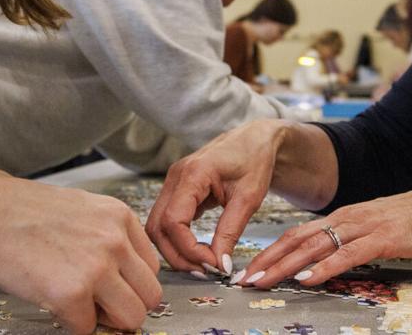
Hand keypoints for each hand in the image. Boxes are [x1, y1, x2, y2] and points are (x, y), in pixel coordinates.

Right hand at [0, 180, 161, 332]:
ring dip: (105, 320)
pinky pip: (87, 328)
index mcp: (120, 218)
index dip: (129, 283)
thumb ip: (109, 238)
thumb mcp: (83, 209)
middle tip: (97, 305)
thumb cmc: (24, 212)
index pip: (151, 267)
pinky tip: (51, 301)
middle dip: (125, 306)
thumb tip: (122, 278)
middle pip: (150, 296)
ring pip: (131, 318)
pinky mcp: (72, 294)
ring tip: (77, 306)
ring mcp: (97, 268)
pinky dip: (70, 323)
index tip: (109, 287)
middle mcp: (116, 241)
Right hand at [145, 120, 287, 277]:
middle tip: (205, 271)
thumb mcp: (248, 198)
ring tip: (202, 265)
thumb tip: (219, 264)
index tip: (213, 264)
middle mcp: (175, 177)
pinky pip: (166, 221)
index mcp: (192, 173)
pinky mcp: (177, 190)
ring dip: (174, 250)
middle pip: (157, 227)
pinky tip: (198, 252)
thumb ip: (230, 231)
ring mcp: (172, 183)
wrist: (255, 140)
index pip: (173, 221)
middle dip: (177, 255)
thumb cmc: (254, 160)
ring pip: (157, 226)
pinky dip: (177, 240)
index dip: (189, 249)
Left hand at [233, 185, 411, 287]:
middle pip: (297, 240)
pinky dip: (324, 268)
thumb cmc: (410, 221)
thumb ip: (347, 242)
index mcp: (341, 218)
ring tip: (264, 280)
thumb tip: (323, 260)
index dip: (271, 252)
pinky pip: (347, 255)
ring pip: (314, 247)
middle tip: (244, 279)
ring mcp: (362, 228)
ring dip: (285, 266)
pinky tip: (308, 279)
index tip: (250, 269)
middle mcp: (345, 220)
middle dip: (268, 260)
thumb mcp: (371, 230)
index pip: (296, 235)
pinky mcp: (381, 239)